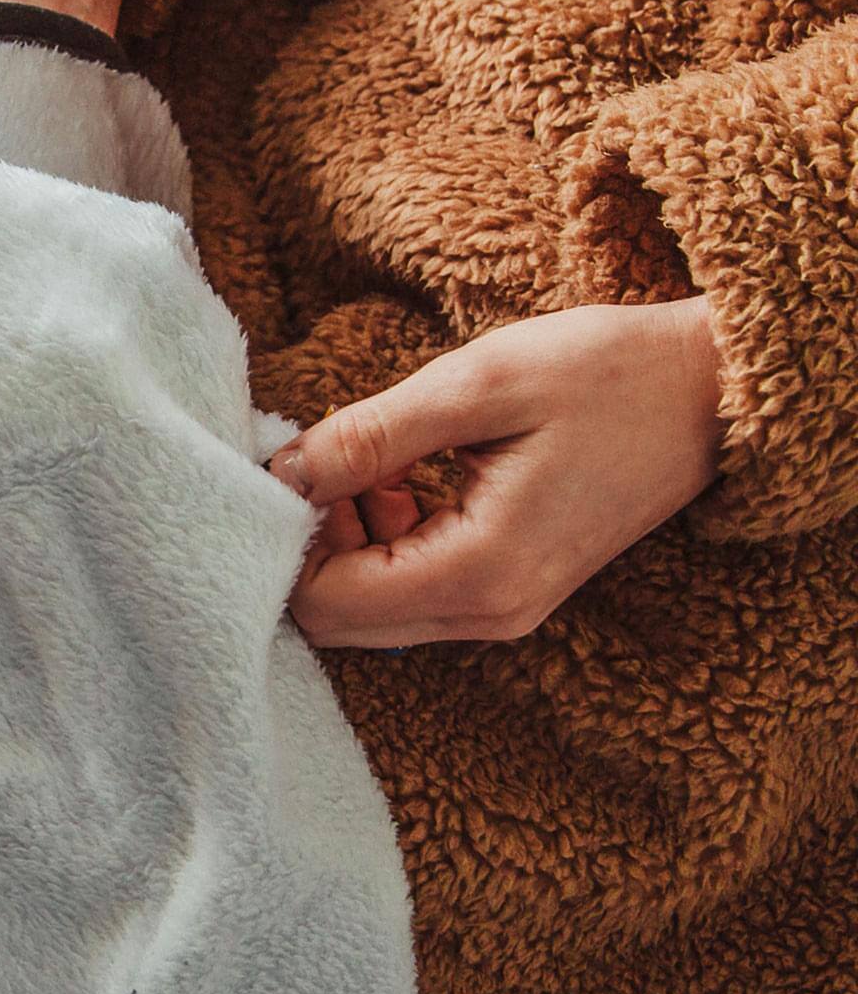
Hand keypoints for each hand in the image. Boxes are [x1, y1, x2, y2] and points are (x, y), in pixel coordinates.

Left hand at [275, 299, 724, 647]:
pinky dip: (385, 539)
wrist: (710, 391)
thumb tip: (282, 471)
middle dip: (313, 541)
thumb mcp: (475, 385)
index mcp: (479, 573)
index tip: (293, 464)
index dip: (286, 536)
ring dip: (348, 538)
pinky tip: (406, 475)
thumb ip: (369, 437)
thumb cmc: (605, 374)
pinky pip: (411, 591)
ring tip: (379, 459)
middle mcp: (489, 615)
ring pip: (370, 609)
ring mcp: (504, 611)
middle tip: (335, 458)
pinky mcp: (510, 591)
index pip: (324, 604)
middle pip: (338, 619)